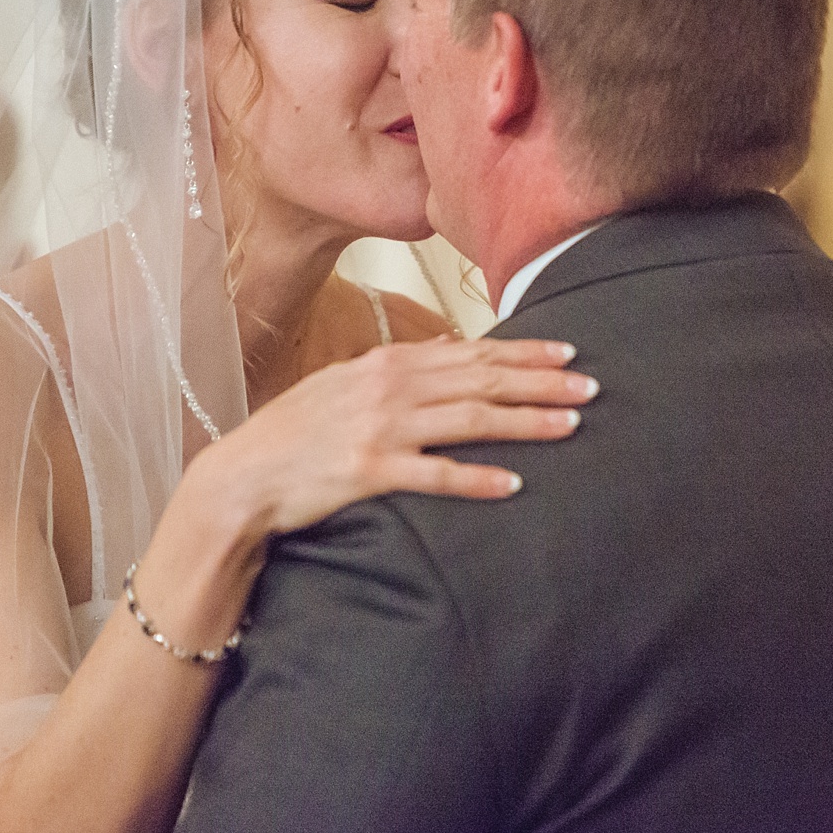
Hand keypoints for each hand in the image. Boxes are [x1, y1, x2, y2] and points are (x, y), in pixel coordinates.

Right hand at [133, 336, 593, 646]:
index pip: (471, 352)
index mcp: (387, 362)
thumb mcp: (346, 384)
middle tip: (591, 385)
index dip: (524, 353)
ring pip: (469, 419)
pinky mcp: (368, 471)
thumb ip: (401, 368)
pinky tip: (513, 484)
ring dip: (524, 422)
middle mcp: (388, 387)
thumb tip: (449, 348)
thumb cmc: (296, 434)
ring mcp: (379, 428)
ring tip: (570, 425)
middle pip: (482, 380)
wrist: (241, 477)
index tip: (568, 354)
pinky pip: (434, 474)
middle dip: (541, 382)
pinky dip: (476, 478)